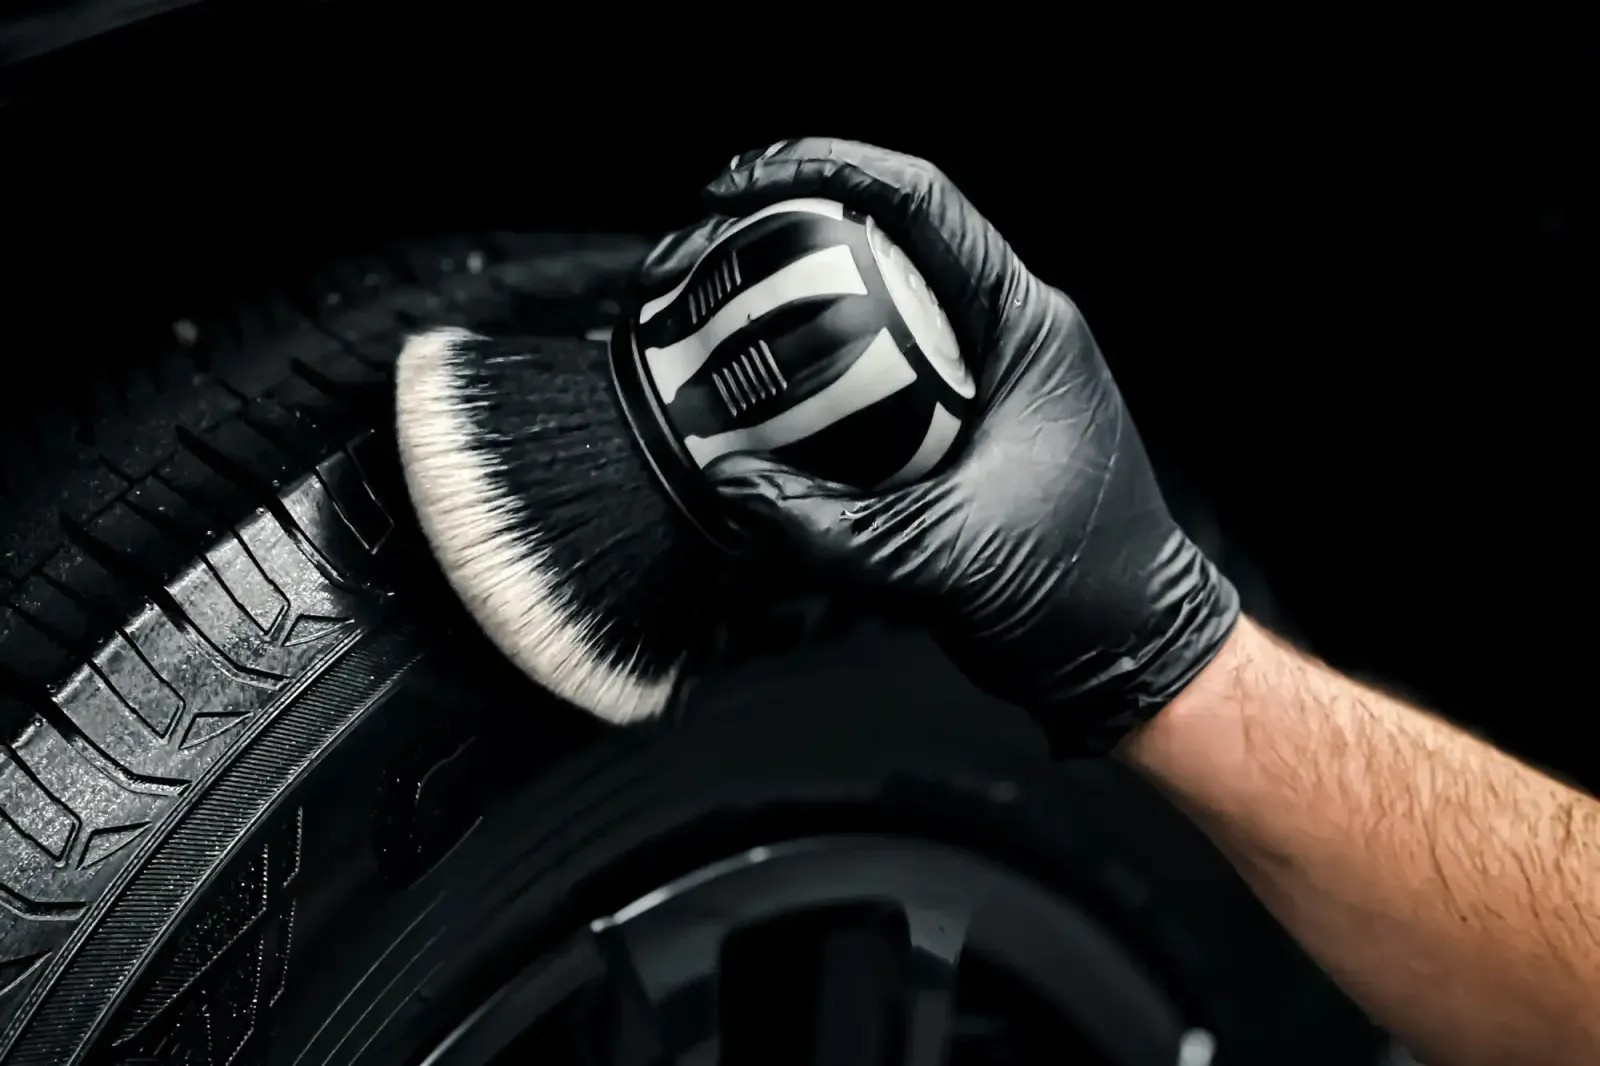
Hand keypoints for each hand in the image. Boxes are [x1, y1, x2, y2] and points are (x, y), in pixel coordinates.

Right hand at [648, 139, 1239, 755]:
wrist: (1126, 653)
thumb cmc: (1078, 596)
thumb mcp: (945, 562)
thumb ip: (830, 531)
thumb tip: (728, 485)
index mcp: (1027, 330)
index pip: (924, 205)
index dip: (828, 169)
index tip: (743, 184)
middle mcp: (1007, 336)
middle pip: (892, 242)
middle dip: (798, 226)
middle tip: (711, 244)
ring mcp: (985, 379)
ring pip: (882, 304)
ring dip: (804, 298)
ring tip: (717, 306)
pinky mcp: (961, 425)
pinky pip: (880, 369)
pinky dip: (819, 370)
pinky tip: (760, 394)